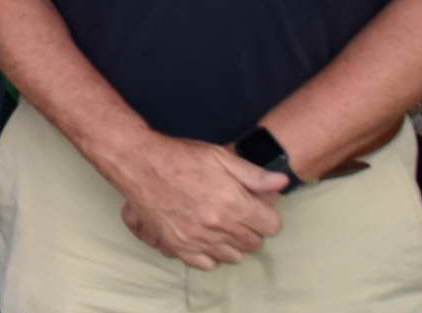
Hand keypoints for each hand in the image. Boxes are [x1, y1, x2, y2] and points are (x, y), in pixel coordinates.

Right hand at [112, 135, 287, 269]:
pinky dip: (210, 254)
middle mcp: (219, 226)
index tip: (254, 206)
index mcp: (233, 203)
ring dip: (232, 243)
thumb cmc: (180, 157)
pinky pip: (207, 264)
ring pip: (233, 256)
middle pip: (254, 243)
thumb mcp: (220, 156)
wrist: (139, 164)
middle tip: (236, 212)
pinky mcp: (179, 246)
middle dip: (250, 228)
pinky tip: (205, 237)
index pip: (272, 226)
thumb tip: (282, 183)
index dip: (265, 214)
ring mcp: (198, 239)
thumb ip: (253, 174)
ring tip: (221, 225)